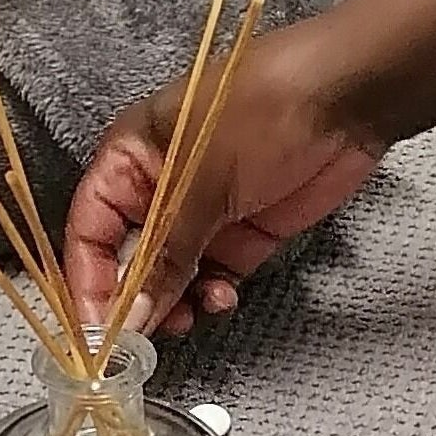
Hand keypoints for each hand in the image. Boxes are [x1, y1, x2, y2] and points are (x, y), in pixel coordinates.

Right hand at [65, 20, 382, 336]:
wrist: (347, 97)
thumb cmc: (263, 110)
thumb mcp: (201, 182)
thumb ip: (163, 254)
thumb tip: (127, 317)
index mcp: (130, 158)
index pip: (89, 230)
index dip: (89, 281)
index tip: (98, 330)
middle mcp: (159, 188)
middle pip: (127, 259)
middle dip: (134, 300)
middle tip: (144, 338)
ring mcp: (203, 213)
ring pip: (170, 276)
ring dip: (174, 303)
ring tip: (187, 318)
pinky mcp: (244, 233)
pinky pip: (213, 277)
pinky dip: (212, 295)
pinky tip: (222, 298)